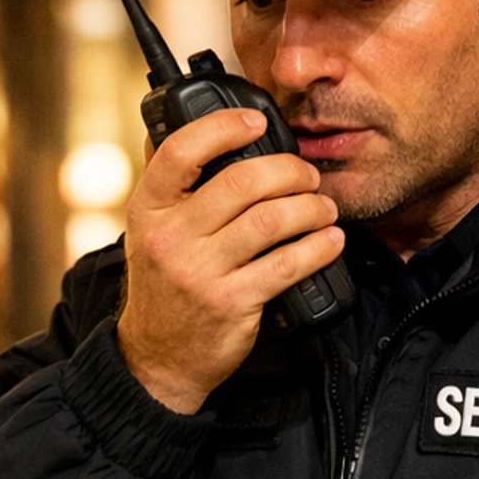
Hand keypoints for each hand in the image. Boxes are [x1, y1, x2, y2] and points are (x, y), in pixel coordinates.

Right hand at [117, 109, 344, 414]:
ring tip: (324, 207)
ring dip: (310, 207)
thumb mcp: (148, 230)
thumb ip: (168, 182)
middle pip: (240, 183)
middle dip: (288, 171)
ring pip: (270, 220)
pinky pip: (287, 265)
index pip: (180, 152)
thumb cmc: (163, 284)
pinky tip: (330, 241)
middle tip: (308, 175)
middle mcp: (170, 237)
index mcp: (148, 209)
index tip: (256, 122)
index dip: (223, 128)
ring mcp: (200, 272)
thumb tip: (183, 121)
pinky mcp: (232, 303)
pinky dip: (318, 248)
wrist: (159, 357)